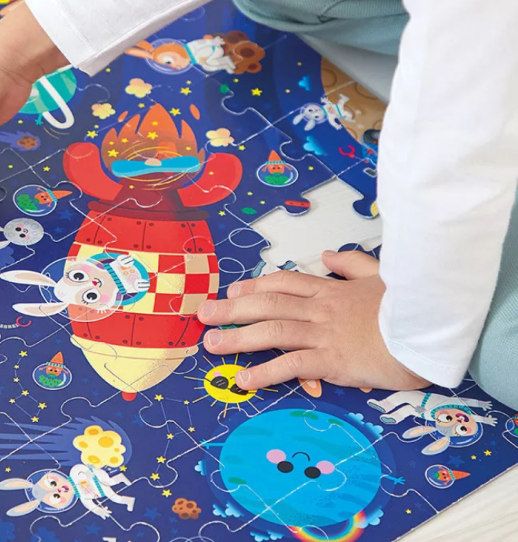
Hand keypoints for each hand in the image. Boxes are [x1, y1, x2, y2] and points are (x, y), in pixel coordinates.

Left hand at [198, 250, 429, 392]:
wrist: (431, 330)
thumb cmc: (408, 307)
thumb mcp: (380, 276)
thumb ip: (352, 263)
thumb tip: (329, 253)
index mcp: (330, 290)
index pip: (284, 283)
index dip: (255, 285)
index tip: (232, 290)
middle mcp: (320, 309)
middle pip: (268, 303)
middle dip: (232, 308)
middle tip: (203, 313)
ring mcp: (324, 334)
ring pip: (272, 331)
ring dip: (238, 338)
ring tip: (211, 344)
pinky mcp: (332, 360)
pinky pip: (292, 365)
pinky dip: (266, 373)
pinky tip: (244, 380)